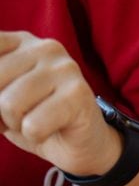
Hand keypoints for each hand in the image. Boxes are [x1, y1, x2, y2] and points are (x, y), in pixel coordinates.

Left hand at [0, 31, 120, 176]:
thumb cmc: (33, 117)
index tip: (2, 94)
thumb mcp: (0, 96)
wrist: (82, 143)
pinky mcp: (78, 93)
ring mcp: (66, 68)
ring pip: (9, 104)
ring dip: (15, 124)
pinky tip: (51, 129)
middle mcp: (46, 47)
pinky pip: (32, 125)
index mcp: (22, 42)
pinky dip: (35, 135)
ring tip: (34, 122)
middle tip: (17, 116)